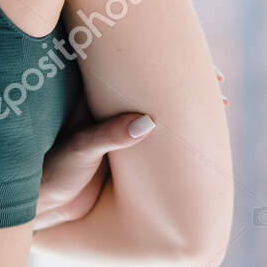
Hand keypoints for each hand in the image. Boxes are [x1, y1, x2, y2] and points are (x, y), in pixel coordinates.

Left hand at [33, 66, 226, 231]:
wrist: (46, 208)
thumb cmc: (52, 174)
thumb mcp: (80, 151)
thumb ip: (108, 136)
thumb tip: (147, 122)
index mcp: (94, 96)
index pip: (131, 67)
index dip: (162, 58)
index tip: (191, 61)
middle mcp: (110, 108)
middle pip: (151, 84)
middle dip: (185, 80)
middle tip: (218, 82)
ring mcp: (121, 128)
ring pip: (158, 109)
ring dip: (186, 108)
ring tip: (220, 105)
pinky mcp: (129, 151)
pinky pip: (159, 136)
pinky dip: (181, 133)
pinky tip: (200, 138)